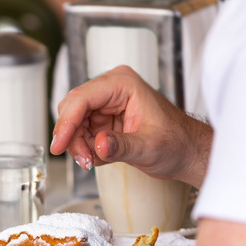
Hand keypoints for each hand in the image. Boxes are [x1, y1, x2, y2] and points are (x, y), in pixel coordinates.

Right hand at [51, 65, 211, 187]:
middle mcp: (110, 89)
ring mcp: (105, 104)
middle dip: (73, 137)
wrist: (186, 152)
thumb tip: (99, 145)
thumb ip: (123, 146)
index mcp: (123, 84)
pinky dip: (85, 149)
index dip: (67, 123)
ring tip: (94, 161)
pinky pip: (80, 133)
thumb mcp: (150, 147)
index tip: (59, 145)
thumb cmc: (176, 142)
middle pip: (72, 109)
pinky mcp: (102, 120)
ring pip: (73, 123)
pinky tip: (100, 157)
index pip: (82, 98)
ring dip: (78, 145)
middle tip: (84, 160)